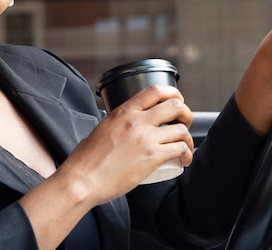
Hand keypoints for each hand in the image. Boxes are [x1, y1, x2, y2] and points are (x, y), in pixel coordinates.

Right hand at [57, 85, 193, 205]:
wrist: (83, 180)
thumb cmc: (87, 159)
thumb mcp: (103, 128)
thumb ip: (118, 123)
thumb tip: (127, 125)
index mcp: (123, 111)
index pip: (155, 91)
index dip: (172, 92)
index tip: (177, 100)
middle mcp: (137, 121)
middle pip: (175, 106)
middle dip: (186, 113)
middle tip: (184, 123)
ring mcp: (146, 138)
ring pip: (181, 130)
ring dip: (188, 139)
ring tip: (185, 148)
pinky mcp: (152, 157)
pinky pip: (180, 149)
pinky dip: (187, 154)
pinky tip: (184, 160)